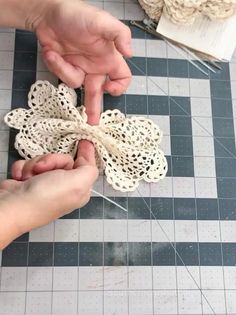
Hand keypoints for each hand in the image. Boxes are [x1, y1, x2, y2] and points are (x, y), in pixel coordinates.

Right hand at [0, 141, 97, 248]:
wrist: (13, 206)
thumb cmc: (46, 197)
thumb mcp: (78, 183)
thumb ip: (89, 168)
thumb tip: (90, 156)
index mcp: (79, 188)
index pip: (86, 165)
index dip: (86, 152)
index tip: (84, 139)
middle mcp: (64, 186)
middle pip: (63, 159)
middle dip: (51, 161)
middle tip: (42, 169)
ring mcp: (45, 183)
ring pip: (44, 160)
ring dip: (34, 165)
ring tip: (29, 178)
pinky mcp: (28, 180)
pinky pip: (28, 163)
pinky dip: (23, 168)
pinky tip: (20, 179)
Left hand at [34, 0, 131, 123]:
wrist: (48, 13)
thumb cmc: (78, 14)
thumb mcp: (102, 21)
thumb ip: (119, 35)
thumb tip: (131, 53)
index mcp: (109, 58)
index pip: (122, 78)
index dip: (119, 87)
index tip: (108, 89)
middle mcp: (96, 67)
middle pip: (98, 93)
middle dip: (94, 109)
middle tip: (91, 124)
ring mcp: (80, 69)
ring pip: (75, 84)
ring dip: (63, 71)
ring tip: (54, 53)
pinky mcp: (65, 69)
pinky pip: (61, 76)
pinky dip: (55, 65)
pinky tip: (51, 51)